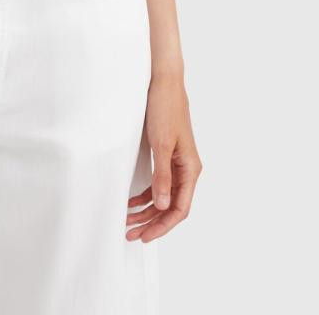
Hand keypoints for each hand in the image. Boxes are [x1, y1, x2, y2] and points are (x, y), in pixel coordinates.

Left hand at [126, 73, 202, 241]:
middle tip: (130, 233)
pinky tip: (132, 201)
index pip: (180, 209)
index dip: (162, 226)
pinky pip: (160, 183)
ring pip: (165, 196)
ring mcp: (178, 163)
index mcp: (190, 169)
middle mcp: (187, 169)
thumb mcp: (161, 144)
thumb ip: (162, 175)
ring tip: (127, 220)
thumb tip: (162, 204)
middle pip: (172, 206)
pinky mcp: (167, 155)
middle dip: (152, 222)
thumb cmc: (165, 108)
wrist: (163, 82)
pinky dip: (146, 194)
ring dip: (147, 210)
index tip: (144, 236)